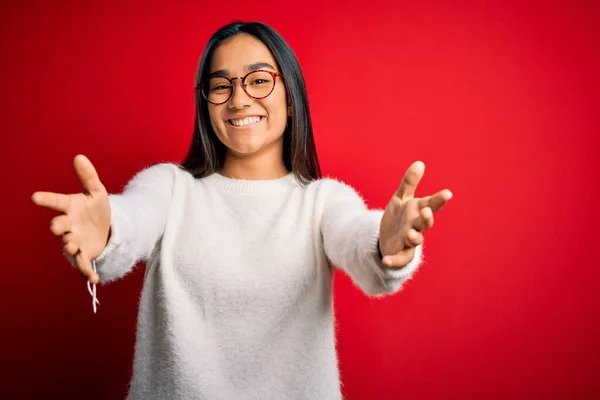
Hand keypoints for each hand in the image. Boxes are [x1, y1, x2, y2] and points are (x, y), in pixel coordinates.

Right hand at [32, 154, 110, 283]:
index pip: (57, 202)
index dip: (46, 199)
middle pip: (59, 225)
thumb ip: (88, 176)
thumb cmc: (97, 208)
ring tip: (74, 245)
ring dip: (70, 245)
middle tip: (57, 226)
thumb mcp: (97, 192)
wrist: (108, 228)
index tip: (35, 197)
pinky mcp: (84, 255)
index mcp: (70, 207)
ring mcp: (75, 240)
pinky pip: (83, 264)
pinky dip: (87, 272)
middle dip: (57, 226)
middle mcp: (68, 225)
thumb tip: (79, 156)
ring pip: (68, 244)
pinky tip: (94, 279)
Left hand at [379, 161, 451, 267]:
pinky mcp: (400, 253)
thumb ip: (409, 183)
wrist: (387, 238)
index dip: (439, 200)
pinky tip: (386, 261)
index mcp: (419, 211)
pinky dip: (393, 261)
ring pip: (416, 241)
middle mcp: (417, 226)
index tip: (447, 193)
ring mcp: (410, 241)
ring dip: (415, 238)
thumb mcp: (401, 198)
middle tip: (426, 211)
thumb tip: (419, 163)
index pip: (431, 204)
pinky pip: (399, 258)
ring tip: (410, 234)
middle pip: (425, 223)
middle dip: (427, 218)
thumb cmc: (399, 217)